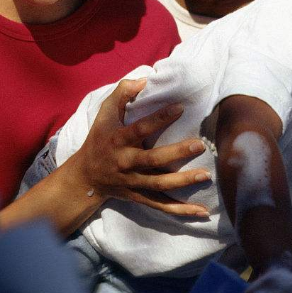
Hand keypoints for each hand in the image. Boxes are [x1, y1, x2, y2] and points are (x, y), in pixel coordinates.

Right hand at [72, 78, 210, 216]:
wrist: (85, 176)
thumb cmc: (100, 138)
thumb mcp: (104, 113)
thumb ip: (121, 93)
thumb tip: (144, 80)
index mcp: (119, 140)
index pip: (140, 129)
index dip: (159, 119)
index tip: (180, 108)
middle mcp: (126, 163)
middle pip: (152, 160)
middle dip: (176, 154)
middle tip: (199, 145)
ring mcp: (133, 182)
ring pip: (159, 185)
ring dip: (183, 182)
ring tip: (205, 175)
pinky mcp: (139, 197)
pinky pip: (161, 205)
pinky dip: (181, 211)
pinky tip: (201, 212)